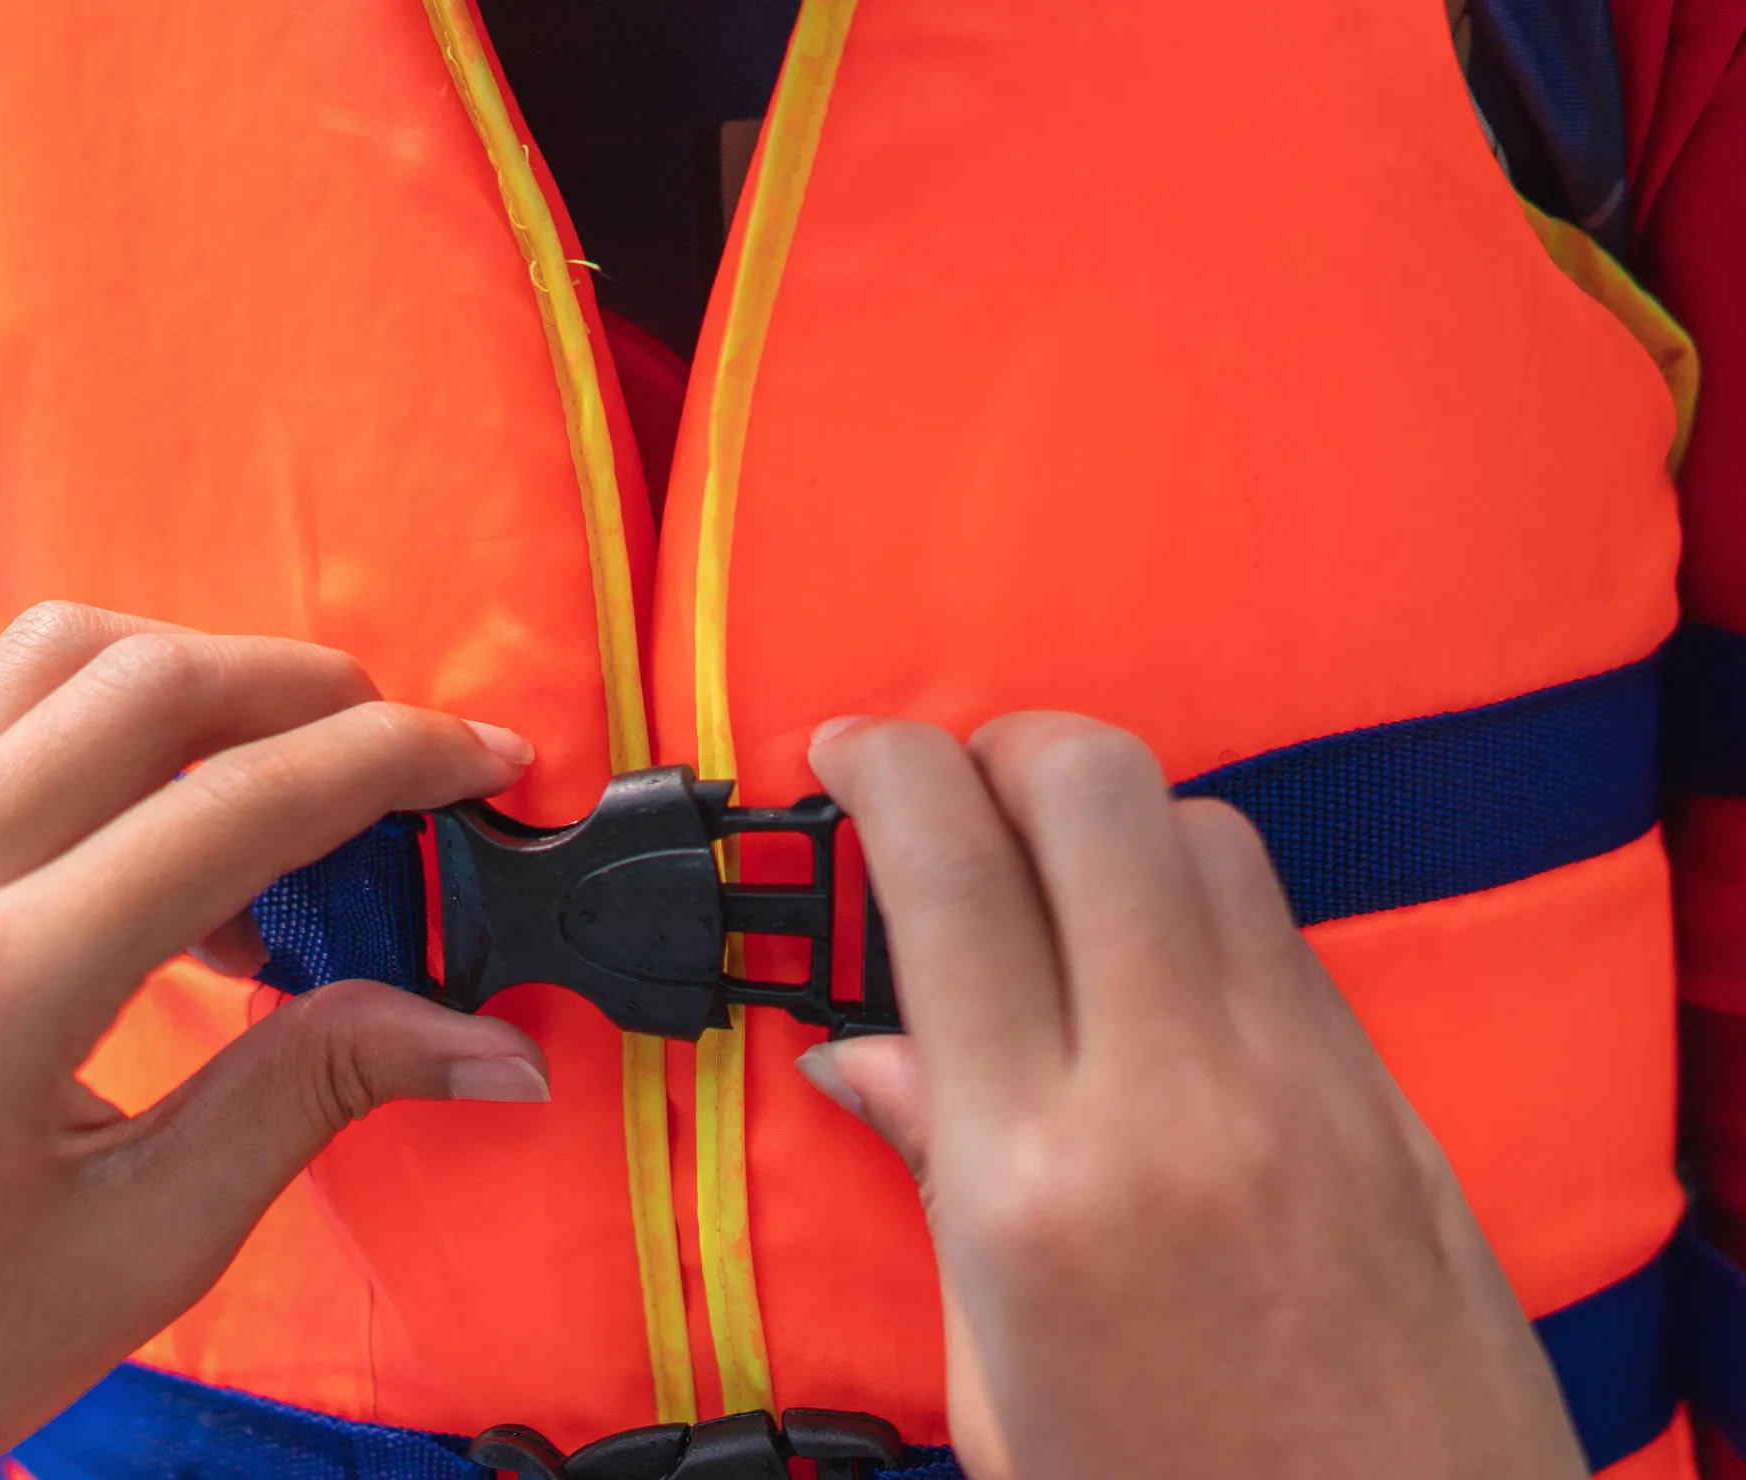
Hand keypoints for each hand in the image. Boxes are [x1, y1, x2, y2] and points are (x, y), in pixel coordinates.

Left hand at [0, 603, 549, 1479]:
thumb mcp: (136, 1250)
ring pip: (45, 660)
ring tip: (284, 779)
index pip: (234, 801)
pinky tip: (161, 834)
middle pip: (142, 676)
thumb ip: (310, 1098)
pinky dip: (95, 721)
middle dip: (306, 686)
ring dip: (191, 674)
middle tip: (407, 756)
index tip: (488, 763)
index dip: (392, 762)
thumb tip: (480, 1041)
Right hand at [795, 714, 1585, 1479]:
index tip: (850, 755)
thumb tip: (864, 1060)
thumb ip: (936, 1183)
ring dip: (1110, 817)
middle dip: (1004, 744)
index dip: (883, 767)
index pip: (948, 874)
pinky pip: (1280, 926)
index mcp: (1036, 1177)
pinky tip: (1151, 963)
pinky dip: (1199, 898)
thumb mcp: (996, 1381)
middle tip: (951, 783)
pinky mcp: (1379, 1097)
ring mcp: (1296, 1082)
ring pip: (1204, 828)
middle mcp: (1174, 1095)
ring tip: (1051, 878)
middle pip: (1096, 786)